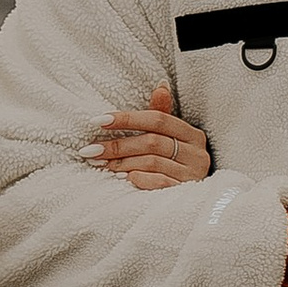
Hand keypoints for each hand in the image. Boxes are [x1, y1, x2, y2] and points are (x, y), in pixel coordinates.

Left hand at [85, 81, 212, 190]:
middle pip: (151, 142)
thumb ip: (162, 114)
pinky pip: (159, 183)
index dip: (127, 119)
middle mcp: (196, 153)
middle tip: (90, 150)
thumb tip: (161, 85)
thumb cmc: (178, 163)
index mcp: (193, 135)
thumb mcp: (172, 138)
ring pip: (152, 163)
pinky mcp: (186, 193)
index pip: (157, 119)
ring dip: (122, 163)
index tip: (98, 120)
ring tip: (101, 164)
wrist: (197, 201)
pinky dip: (140, 179)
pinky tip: (124, 178)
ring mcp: (192, 175)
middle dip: (118, 145)